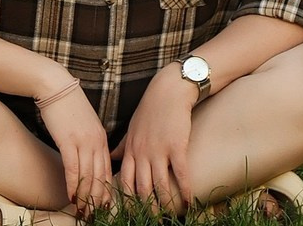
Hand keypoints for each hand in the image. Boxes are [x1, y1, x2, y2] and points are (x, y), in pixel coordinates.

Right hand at [38, 80, 114, 217]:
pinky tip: (71, 196)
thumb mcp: (86, 122)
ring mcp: (83, 141)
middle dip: (97, 200)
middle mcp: (96, 141)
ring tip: (82, 211)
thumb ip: (91, 140)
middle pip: (100, 177)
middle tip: (92, 215)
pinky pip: (73, 169)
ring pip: (88, 177)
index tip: (103, 207)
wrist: (55, 85)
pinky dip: (73, 185)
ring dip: (85, 197)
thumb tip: (91, 158)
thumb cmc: (67, 103)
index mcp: (102, 137)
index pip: (108, 171)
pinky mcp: (68, 140)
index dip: (106, 192)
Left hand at [112, 65, 196, 213]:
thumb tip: (113, 157)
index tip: (132, 213)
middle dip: (147, 208)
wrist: (169, 90)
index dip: (128, 201)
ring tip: (171, 215)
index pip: (124, 182)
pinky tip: (190, 201)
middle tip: (152, 221)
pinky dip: (185, 190)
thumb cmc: (151, 108)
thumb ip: (123, 145)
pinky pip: (181, 173)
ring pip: (160, 185)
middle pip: (142, 189)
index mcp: (131, 149)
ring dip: (167, 204)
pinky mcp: (176, 145)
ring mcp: (159, 149)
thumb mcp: (132, 126)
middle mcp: (142, 152)